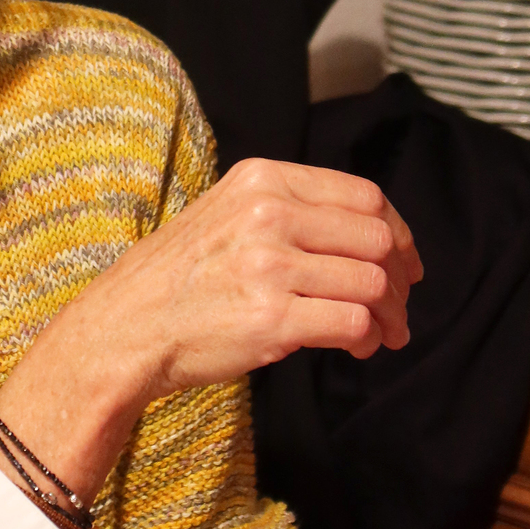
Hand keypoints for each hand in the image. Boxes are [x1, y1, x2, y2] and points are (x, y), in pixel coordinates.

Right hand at [0, 158, 422, 504]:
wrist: (125, 328)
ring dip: (390, 315)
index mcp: (262, 180)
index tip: (404, 260)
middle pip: (377, 238)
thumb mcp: (227, 215)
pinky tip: (358, 347)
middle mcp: (268, 214)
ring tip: (382, 334)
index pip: (364, 196)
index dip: (398, 231)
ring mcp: (270, 266)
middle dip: (401, 278)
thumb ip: (288, 210)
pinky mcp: (272, 318)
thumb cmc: (177, 280)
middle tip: (399, 306)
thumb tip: (365, 235)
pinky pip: (353, 322)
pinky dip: (368, 339)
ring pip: (372, 282)